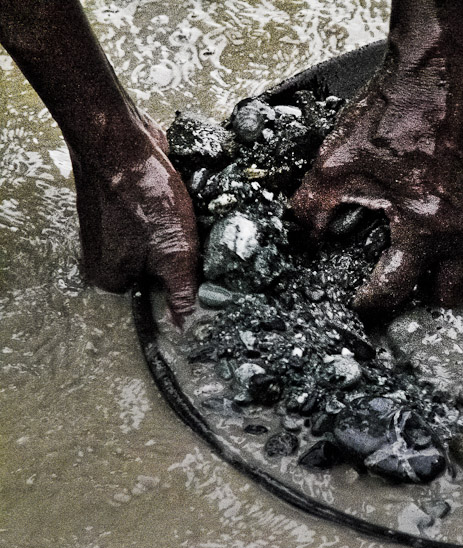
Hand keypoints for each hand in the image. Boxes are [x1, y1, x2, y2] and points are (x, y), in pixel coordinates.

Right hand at [71, 112, 198, 323]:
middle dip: (180, 255)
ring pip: (159, 245)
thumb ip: (182, 295)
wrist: (120, 140)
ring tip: (180, 216)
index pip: (157, 297)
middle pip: (158, 270)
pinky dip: (169, 215)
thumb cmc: (143, 198)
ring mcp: (111, 232)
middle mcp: (104, 259)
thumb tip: (189, 331)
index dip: (183, 282)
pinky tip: (175, 201)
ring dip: (178, 233)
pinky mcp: (122, 208)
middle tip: (190, 236)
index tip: (198, 265)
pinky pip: (154, 222)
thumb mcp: (174, 255)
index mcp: (110, 280)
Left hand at [289, 0, 462, 315]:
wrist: (439, 72)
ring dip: (443, 264)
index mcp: (425, 226)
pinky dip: (456, 231)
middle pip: (448, 294)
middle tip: (397, 280)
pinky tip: (433, 211)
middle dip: (421, 294)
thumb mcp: (335, 164)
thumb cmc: (396, 110)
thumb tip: (308, 239)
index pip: (397, 290)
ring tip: (415, 247)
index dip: (371, 303)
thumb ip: (313, 210)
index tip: (361, 301)